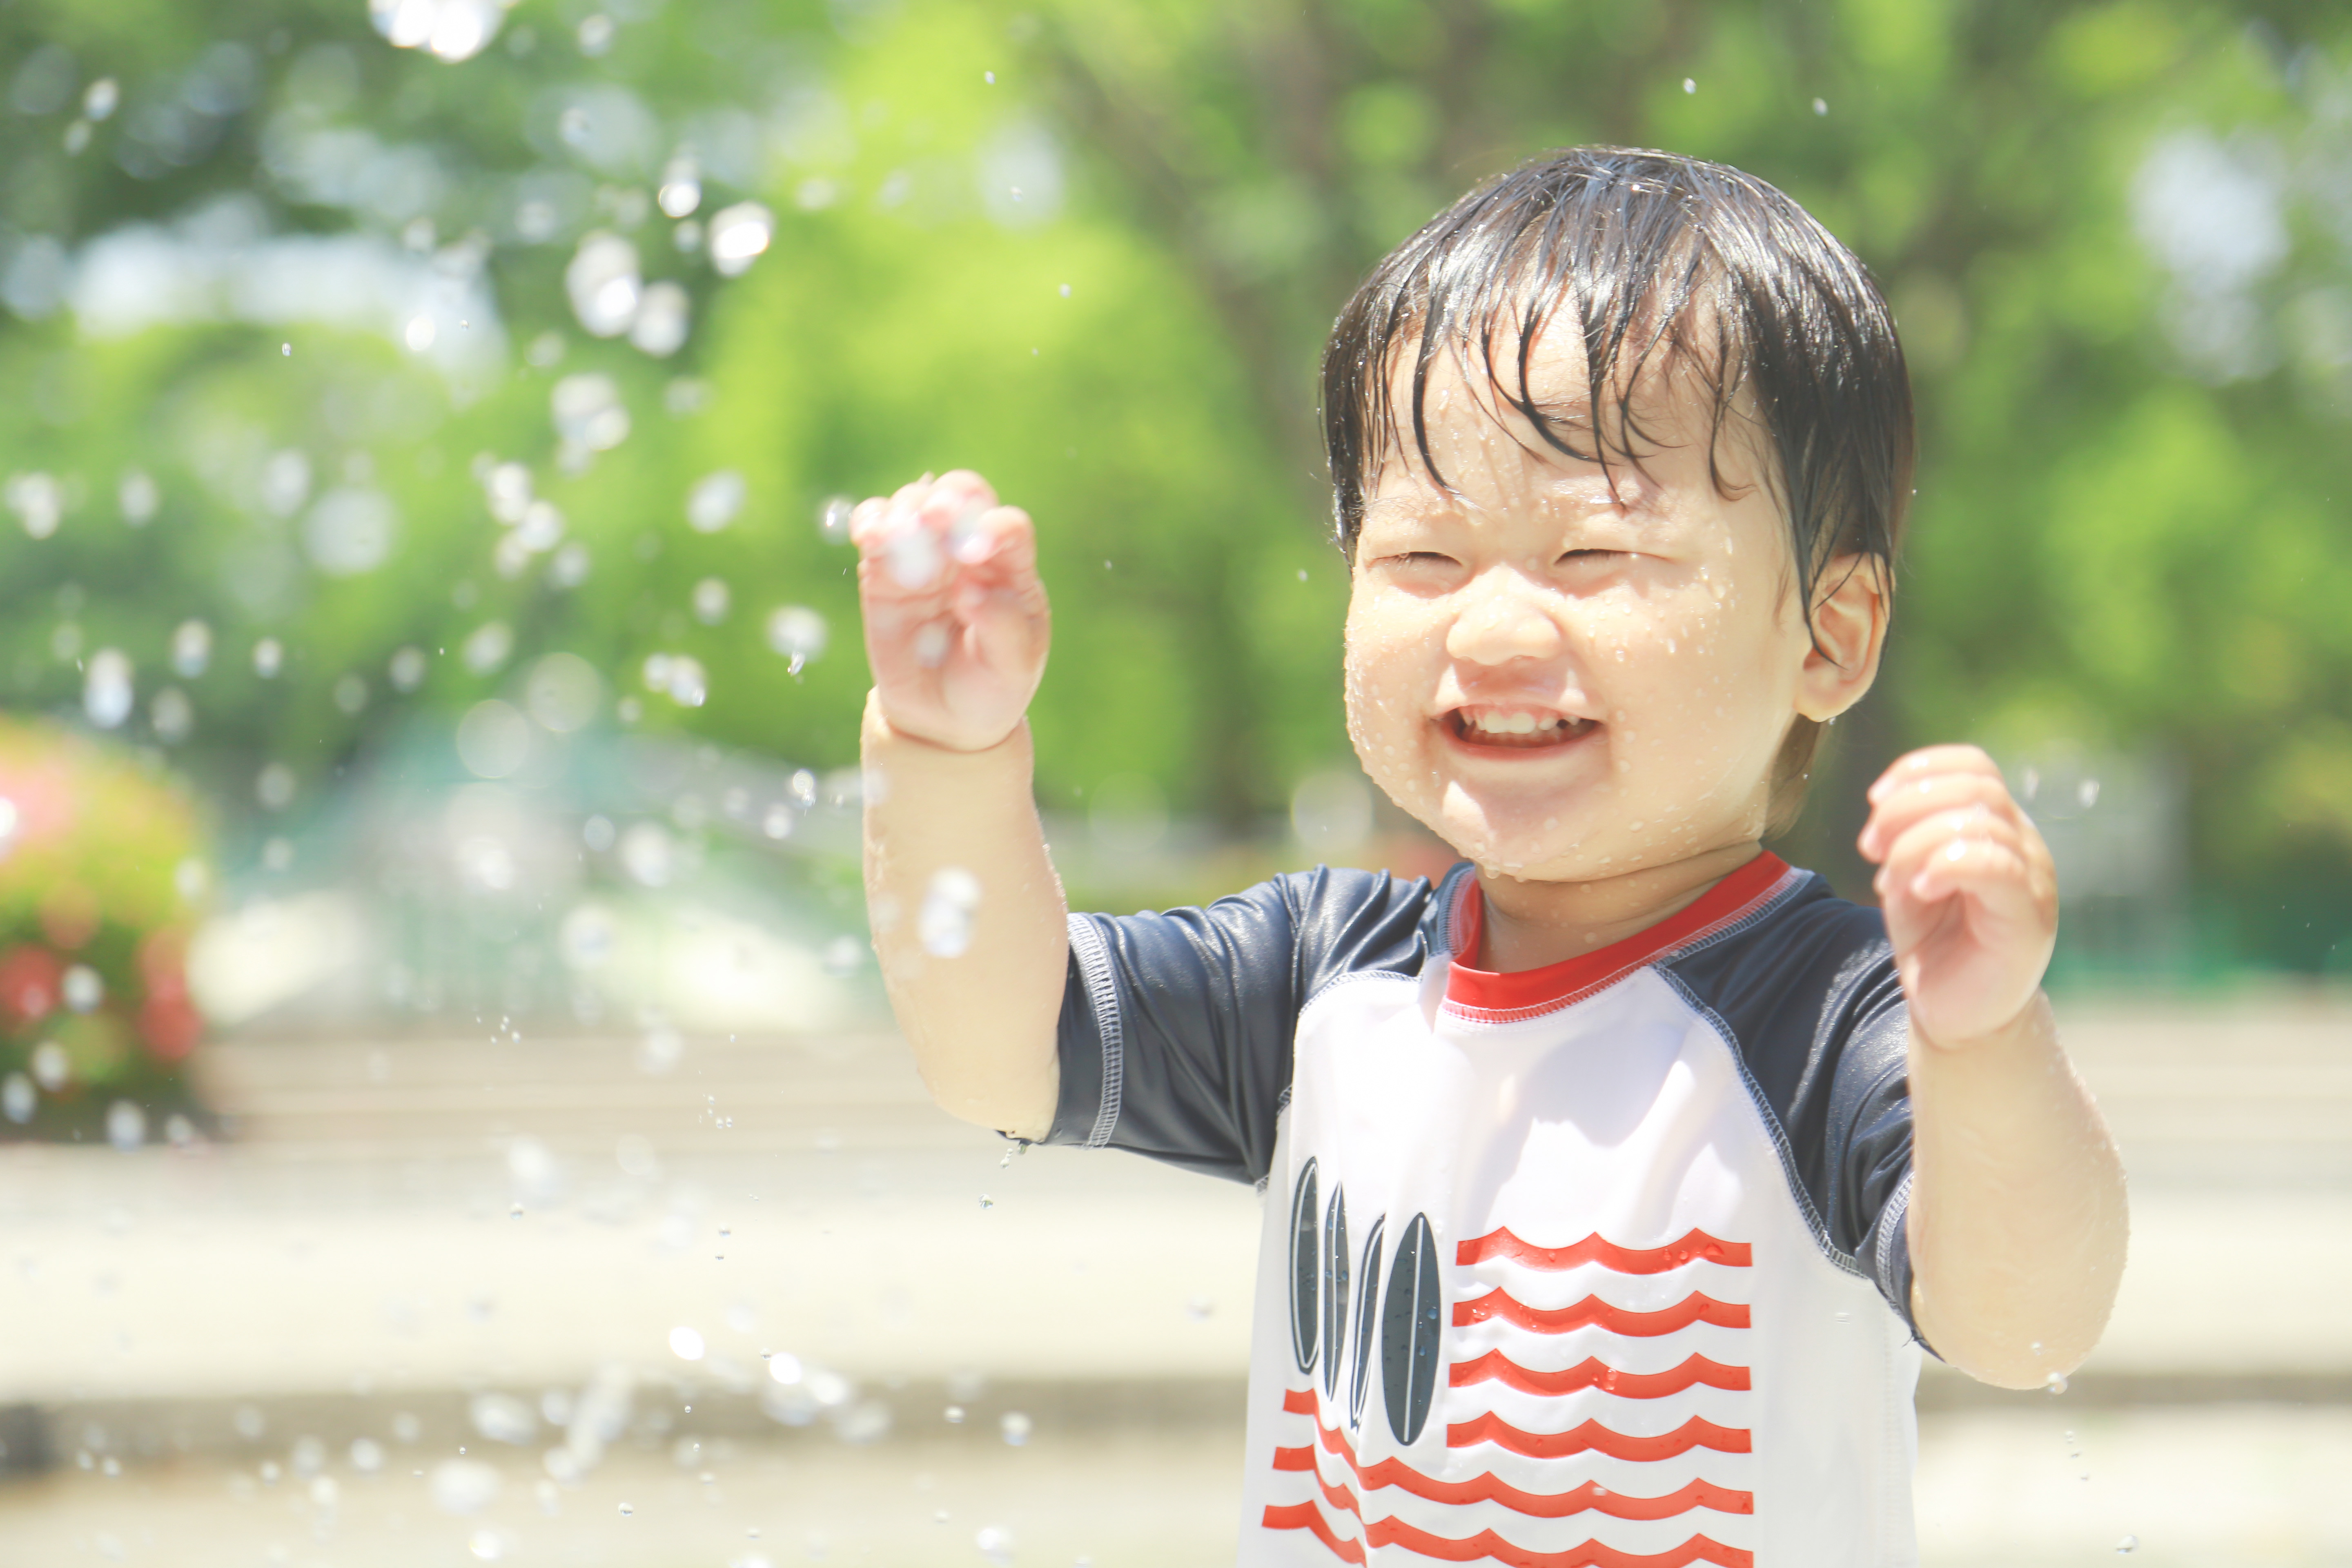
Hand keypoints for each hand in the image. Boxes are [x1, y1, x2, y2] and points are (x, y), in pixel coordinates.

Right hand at [852, 470, 1048, 752]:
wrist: (942, 717)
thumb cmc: (989, 686)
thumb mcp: (1010, 668)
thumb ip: (1001, 627)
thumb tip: (970, 589)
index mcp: (1011, 568)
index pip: (1008, 527)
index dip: (993, 529)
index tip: (975, 554)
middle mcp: (969, 550)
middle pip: (963, 495)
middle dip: (949, 498)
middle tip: (937, 517)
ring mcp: (926, 555)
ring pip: (914, 504)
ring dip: (906, 509)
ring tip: (898, 534)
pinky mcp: (883, 570)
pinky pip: (873, 529)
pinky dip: (868, 522)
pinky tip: (867, 534)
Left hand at [1857, 745, 2056, 1046]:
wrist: (1957, 1012)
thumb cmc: (1933, 941)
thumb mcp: (1908, 876)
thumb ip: (1905, 835)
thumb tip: (1887, 801)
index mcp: (1996, 827)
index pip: (1974, 765)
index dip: (1920, 768)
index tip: (1873, 799)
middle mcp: (2023, 844)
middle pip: (1975, 786)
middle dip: (1906, 806)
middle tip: (1870, 847)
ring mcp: (2033, 879)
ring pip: (1979, 822)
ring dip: (1916, 843)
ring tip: (1892, 883)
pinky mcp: (2029, 918)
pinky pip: (1997, 866)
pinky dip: (1947, 865)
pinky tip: (1920, 889)